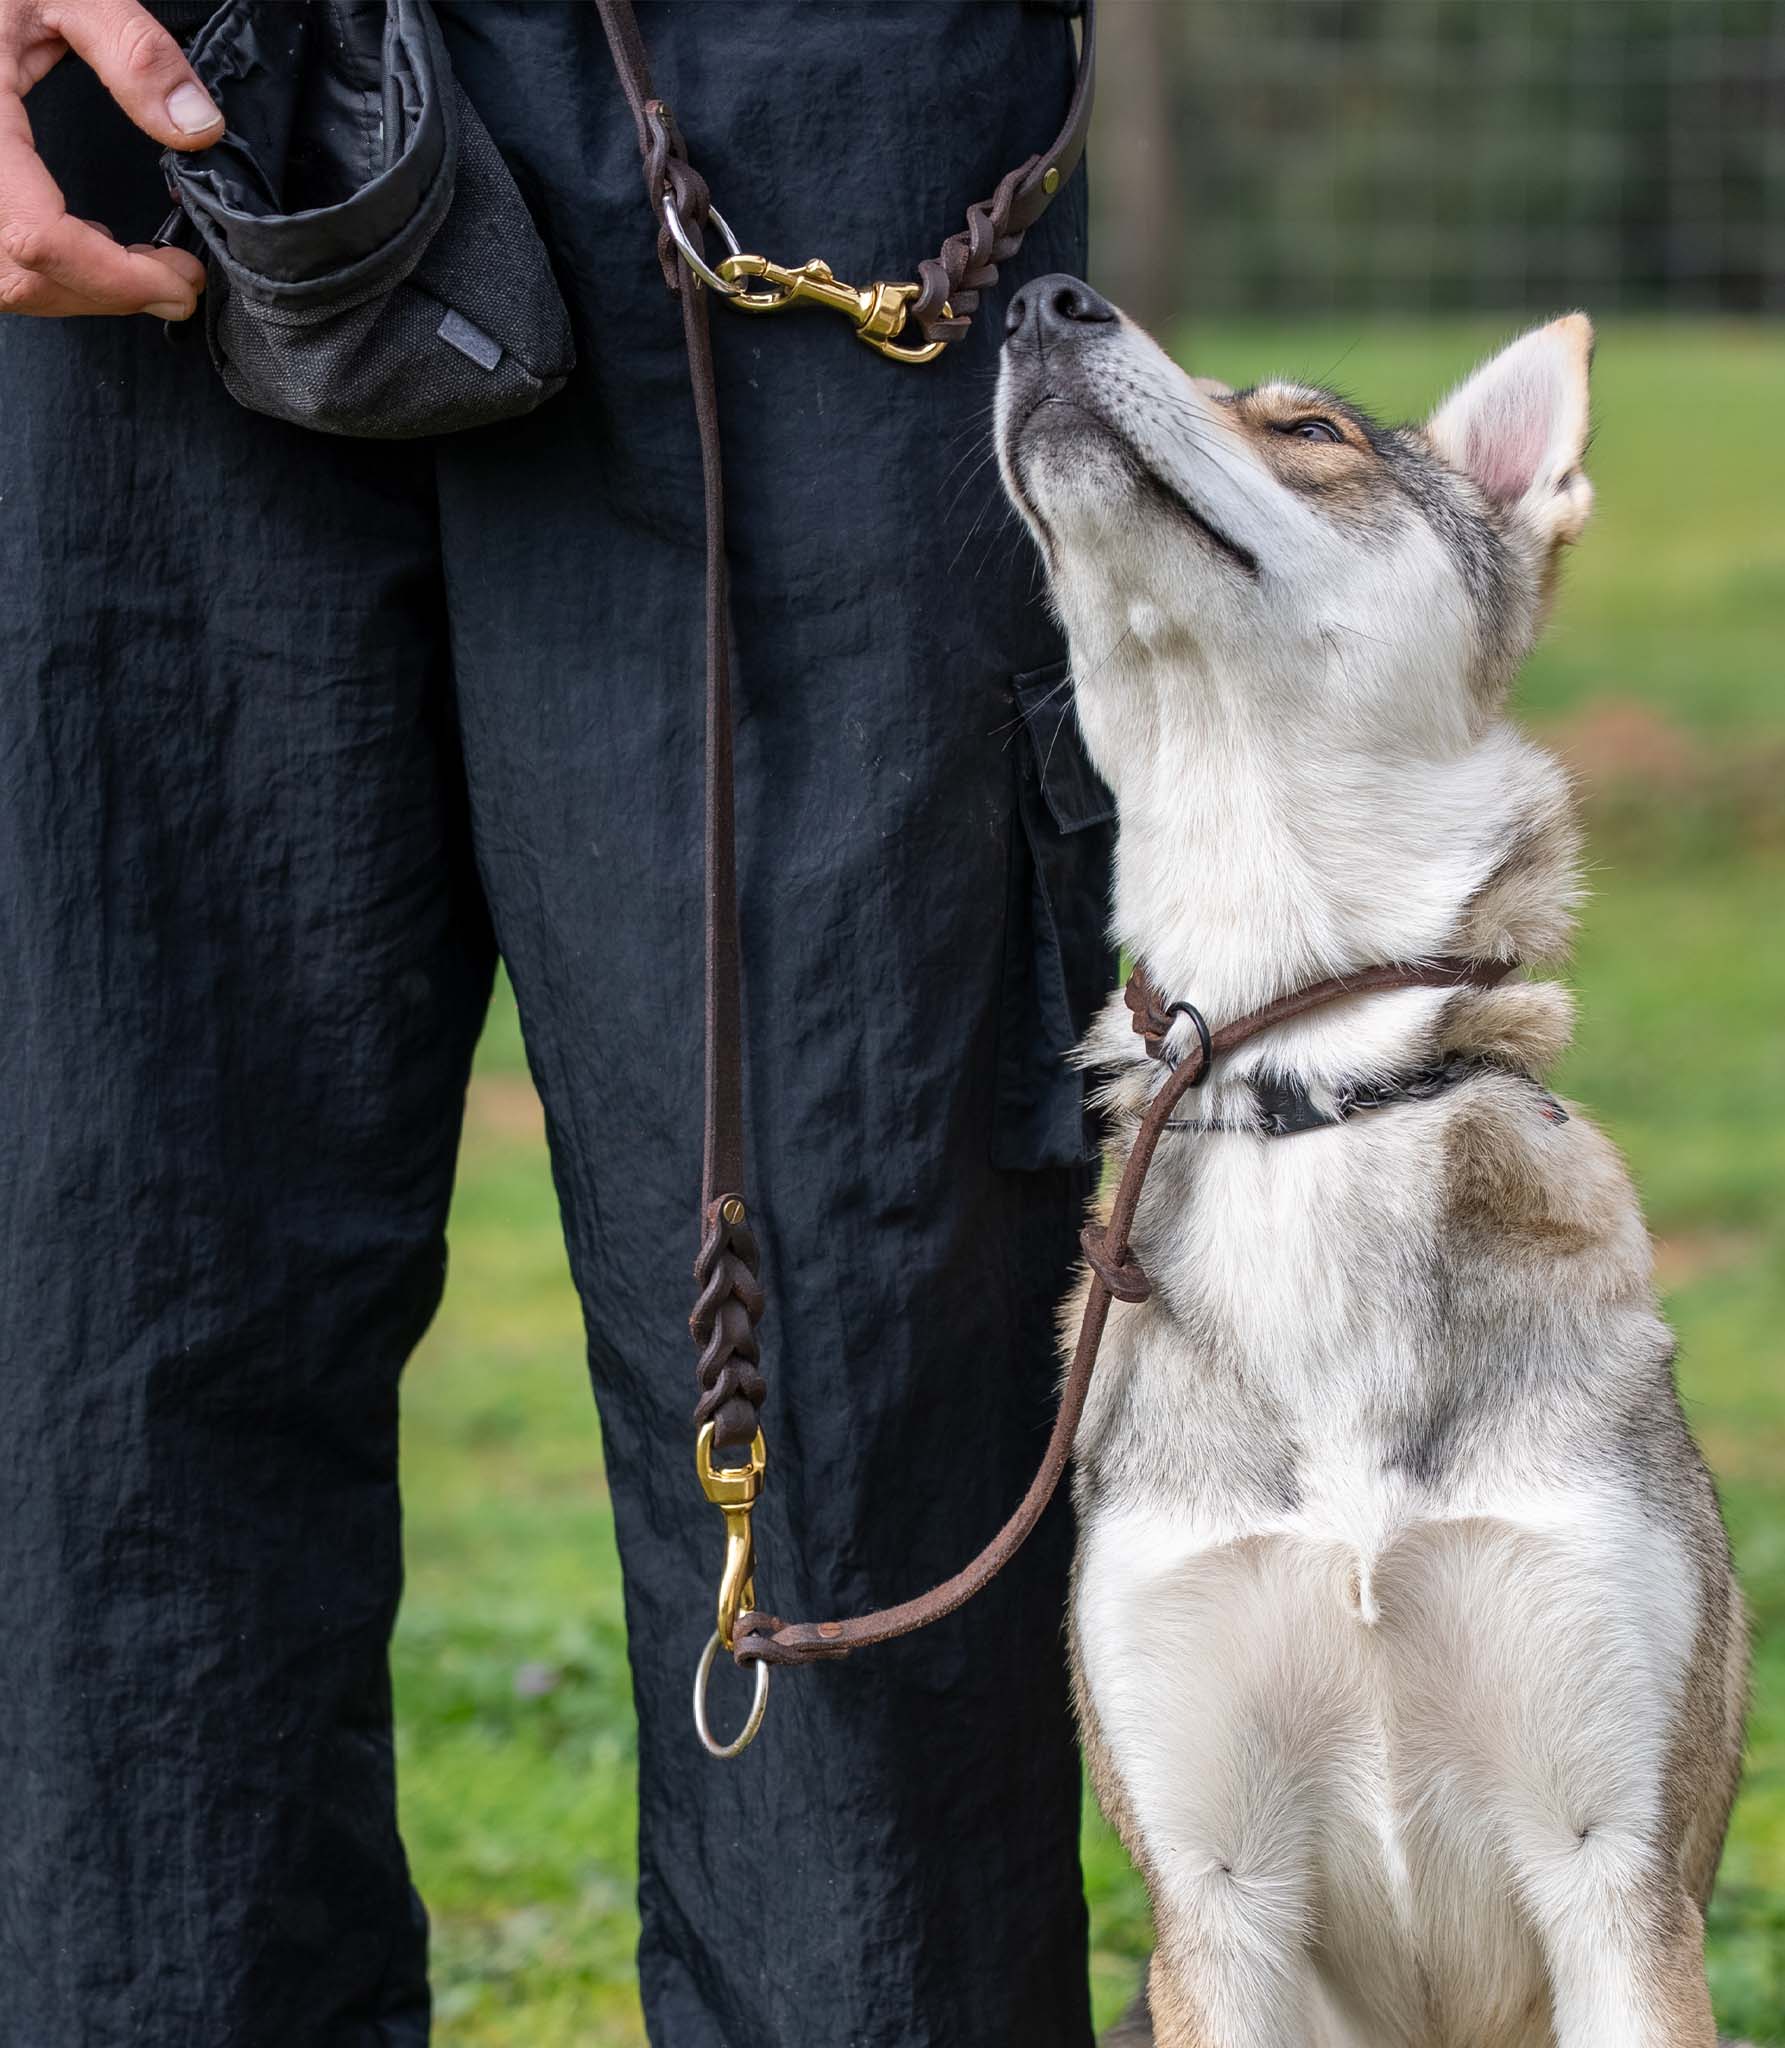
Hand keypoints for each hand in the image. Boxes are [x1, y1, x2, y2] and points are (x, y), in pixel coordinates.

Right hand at [1, 0, 217, 319]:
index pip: (39, 240)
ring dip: (83, 289)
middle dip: (110, 292)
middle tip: (177, 282)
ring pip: (8, 283)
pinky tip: (90, 243)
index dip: (116, 279)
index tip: (179, 281)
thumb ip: (133, 51)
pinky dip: (49, 271)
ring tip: (146, 269)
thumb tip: (198, 128)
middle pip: (25, 277)